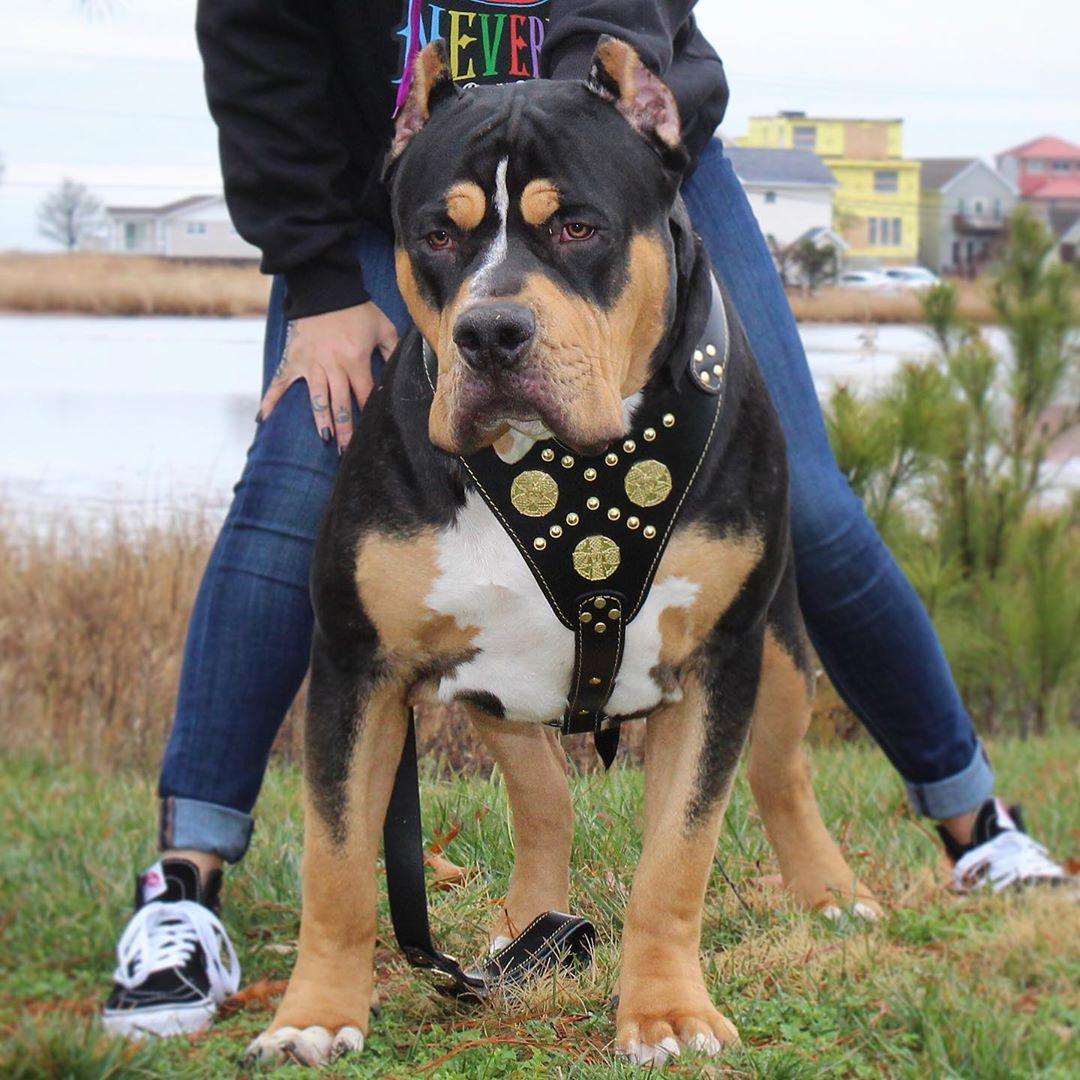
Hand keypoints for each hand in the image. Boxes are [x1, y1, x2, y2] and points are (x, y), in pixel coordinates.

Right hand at [257, 302, 399, 451]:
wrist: (326, 288)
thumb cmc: (358, 310)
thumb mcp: (384, 328)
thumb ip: (393, 353)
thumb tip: (399, 375)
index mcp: (356, 359)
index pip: (365, 393)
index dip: (370, 413)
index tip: (374, 432)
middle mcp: (332, 365)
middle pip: (341, 402)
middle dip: (345, 428)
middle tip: (347, 450)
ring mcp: (310, 363)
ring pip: (316, 397)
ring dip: (320, 419)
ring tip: (325, 438)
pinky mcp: (294, 359)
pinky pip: (280, 382)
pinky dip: (270, 400)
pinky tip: (263, 419)